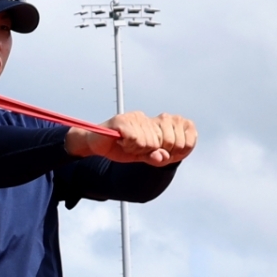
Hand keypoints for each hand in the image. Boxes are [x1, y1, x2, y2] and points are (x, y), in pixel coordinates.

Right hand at [66, 111, 197, 165]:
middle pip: (166, 141)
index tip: (163, 154)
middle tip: (138, 149)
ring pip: (150, 142)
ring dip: (138, 150)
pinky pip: (136, 139)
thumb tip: (164, 158)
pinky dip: (129, 146)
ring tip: (127, 146)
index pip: (181, 132)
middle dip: (153, 151)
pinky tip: (122, 143)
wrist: (95, 144)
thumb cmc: (119, 148)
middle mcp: (148, 118)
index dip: (178, 149)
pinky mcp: (122, 121)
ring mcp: (136, 118)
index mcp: (157, 123)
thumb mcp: (142, 155)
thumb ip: (155, 157)